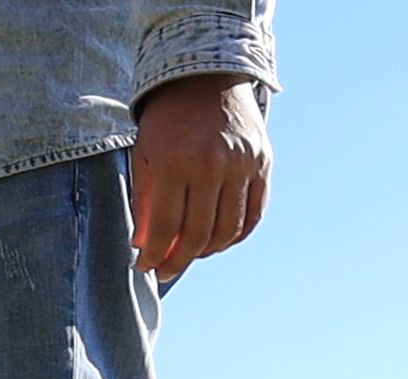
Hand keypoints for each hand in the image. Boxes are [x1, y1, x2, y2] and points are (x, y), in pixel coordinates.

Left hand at [131, 73, 270, 280]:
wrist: (207, 78)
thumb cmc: (166, 120)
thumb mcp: (144, 154)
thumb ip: (144, 201)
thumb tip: (144, 246)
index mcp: (175, 161)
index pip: (166, 227)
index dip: (154, 256)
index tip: (144, 268)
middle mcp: (212, 164)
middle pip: (197, 234)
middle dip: (177, 261)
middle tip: (164, 271)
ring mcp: (243, 163)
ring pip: (228, 230)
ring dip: (206, 252)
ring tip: (188, 255)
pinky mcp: (263, 162)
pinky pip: (254, 213)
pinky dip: (236, 235)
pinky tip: (217, 241)